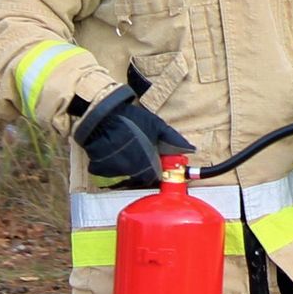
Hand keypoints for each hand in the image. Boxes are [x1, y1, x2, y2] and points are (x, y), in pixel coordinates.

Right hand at [73, 87, 193, 186]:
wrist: (100, 115)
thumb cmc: (130, 119)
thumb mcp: (156, 125)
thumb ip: (173, 139)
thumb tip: (191, 149)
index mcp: (147, 163)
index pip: (157, 176)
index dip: (157, 169)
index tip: (155, 162)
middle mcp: (132, 172)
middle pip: (142, 178)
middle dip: (143, 168)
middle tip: (140, 153)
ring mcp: (115, 172)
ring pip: (126, 177)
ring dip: (128, 168)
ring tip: (126, 150)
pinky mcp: (101, 170)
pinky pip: (109, 174)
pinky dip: (112, 167)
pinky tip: (114, 153)